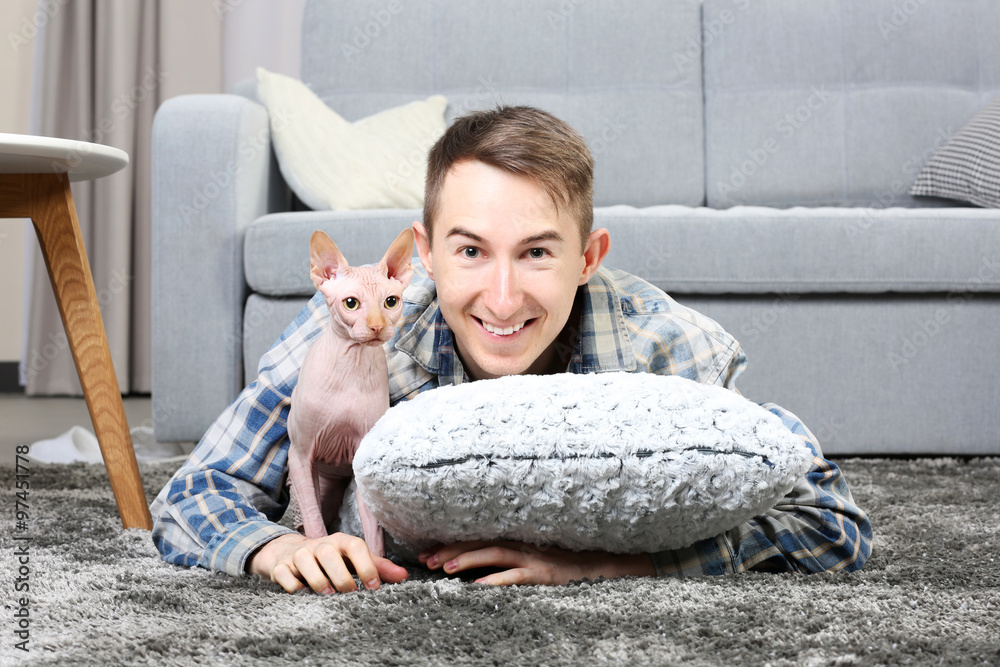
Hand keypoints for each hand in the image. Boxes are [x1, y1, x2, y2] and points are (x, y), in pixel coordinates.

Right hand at [247, 532, 408, 593]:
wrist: (289, 552)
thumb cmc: (330, 559)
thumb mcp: (353, 560)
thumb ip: (378, 568)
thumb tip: (404, 577)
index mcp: (340, 542)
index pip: (355, 546)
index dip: (366, 566)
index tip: (374, 588)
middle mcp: (319, 545)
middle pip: (329, 553)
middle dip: (341, 575)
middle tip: (349, 593)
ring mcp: (298, 554)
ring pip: (305, 561)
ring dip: (317, 580)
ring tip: (328, 594)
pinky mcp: (281, 566)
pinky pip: (283, 574)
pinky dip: (292, 585)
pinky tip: (302, 593)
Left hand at [418, 540, 655, 585]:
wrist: (597, 564)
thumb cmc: (560, 561)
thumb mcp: (529, 556)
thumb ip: (505, 558)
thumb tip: (473, 569)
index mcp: (513, 538)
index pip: (475, 538)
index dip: (450, 543)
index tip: (425, 552)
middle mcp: (519, 543)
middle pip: (479, 543)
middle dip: (450, 550)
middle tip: (426, 560)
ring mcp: (531, 557)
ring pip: (494, 554)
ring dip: (468, 560)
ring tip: (445, 569)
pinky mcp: (543, 573)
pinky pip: (517, 576)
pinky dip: (497, 580)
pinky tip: (479, 588)